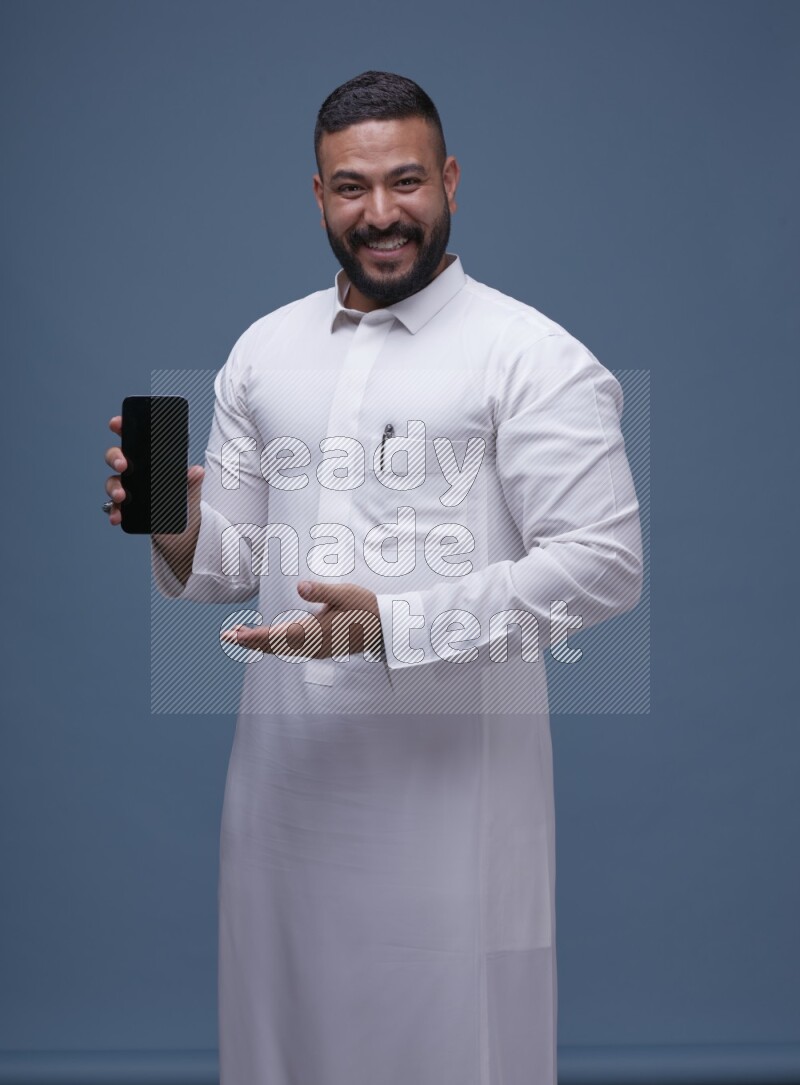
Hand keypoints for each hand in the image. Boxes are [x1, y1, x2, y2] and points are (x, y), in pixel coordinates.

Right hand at [103, 415, 203, 528]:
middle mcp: (136, 472)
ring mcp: (129, 489)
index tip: (117, 424)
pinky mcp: (126, 509)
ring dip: (113, 487)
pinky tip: (118, 516)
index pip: (134, 440)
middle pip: (116, 457)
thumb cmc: (185, 504)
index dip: (122, 428)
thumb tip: (197, 471)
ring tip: (121, 496)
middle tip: (123, 464)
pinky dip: (114, 511)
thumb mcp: (191, 491)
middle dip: (115, 457)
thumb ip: (192, 481)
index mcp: (150, 461)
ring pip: (112, 482)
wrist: (183, 532)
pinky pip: (114, 507)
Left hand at [221, 580, 383, 659]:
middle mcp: (311, 644)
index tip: (236, 636)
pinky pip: (291, 648)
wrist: (384, 629)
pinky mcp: (319, 648)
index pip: (278, 636)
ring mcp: (315, 649)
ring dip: (261, 642)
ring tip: (240, 634)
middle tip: (227, 635)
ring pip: (282, 648)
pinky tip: (269, 637)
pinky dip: (275, 644)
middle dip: (250, 641)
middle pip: (274, 646)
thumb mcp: (345, 594)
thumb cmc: (366, 609)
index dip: (255, 637)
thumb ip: (322, 591)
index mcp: (314, 632)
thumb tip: (301, 586)